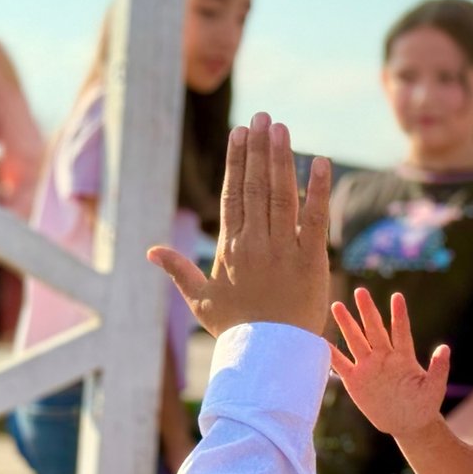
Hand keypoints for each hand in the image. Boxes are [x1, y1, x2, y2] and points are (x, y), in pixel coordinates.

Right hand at [148, 113, 331, 336]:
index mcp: (230, 248)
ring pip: (281, 195)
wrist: (268, 355)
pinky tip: (321, 163)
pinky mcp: (312, 260)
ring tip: (282, 129)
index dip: (236, 161)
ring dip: (282, 159)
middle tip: (263, 117)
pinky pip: (316, 219)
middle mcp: (255, 243)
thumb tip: (151, 250)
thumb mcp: (201, 301)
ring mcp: (284, 250)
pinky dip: (318, 190)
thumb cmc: (235, 330)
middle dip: (258, 149)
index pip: (233, 195)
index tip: (240, 134)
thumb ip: (178, 270)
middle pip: (255, 186)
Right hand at [330, 288, 448, 438]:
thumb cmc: (424, 404)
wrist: (408, 424)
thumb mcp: (434, 387)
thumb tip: (445, 348)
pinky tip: (322, 341)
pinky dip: (332, 354)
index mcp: (403, 357)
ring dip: (346, 324)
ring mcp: (368, 367)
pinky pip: (341, 365)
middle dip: (367, 310)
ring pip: (355, 341)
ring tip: (337, 304)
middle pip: (373, 329)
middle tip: (360, 291)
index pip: (401, 331)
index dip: (399, 315)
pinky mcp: (355, 381)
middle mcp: (384, 357)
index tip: (397, 296)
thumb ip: (439, 368)